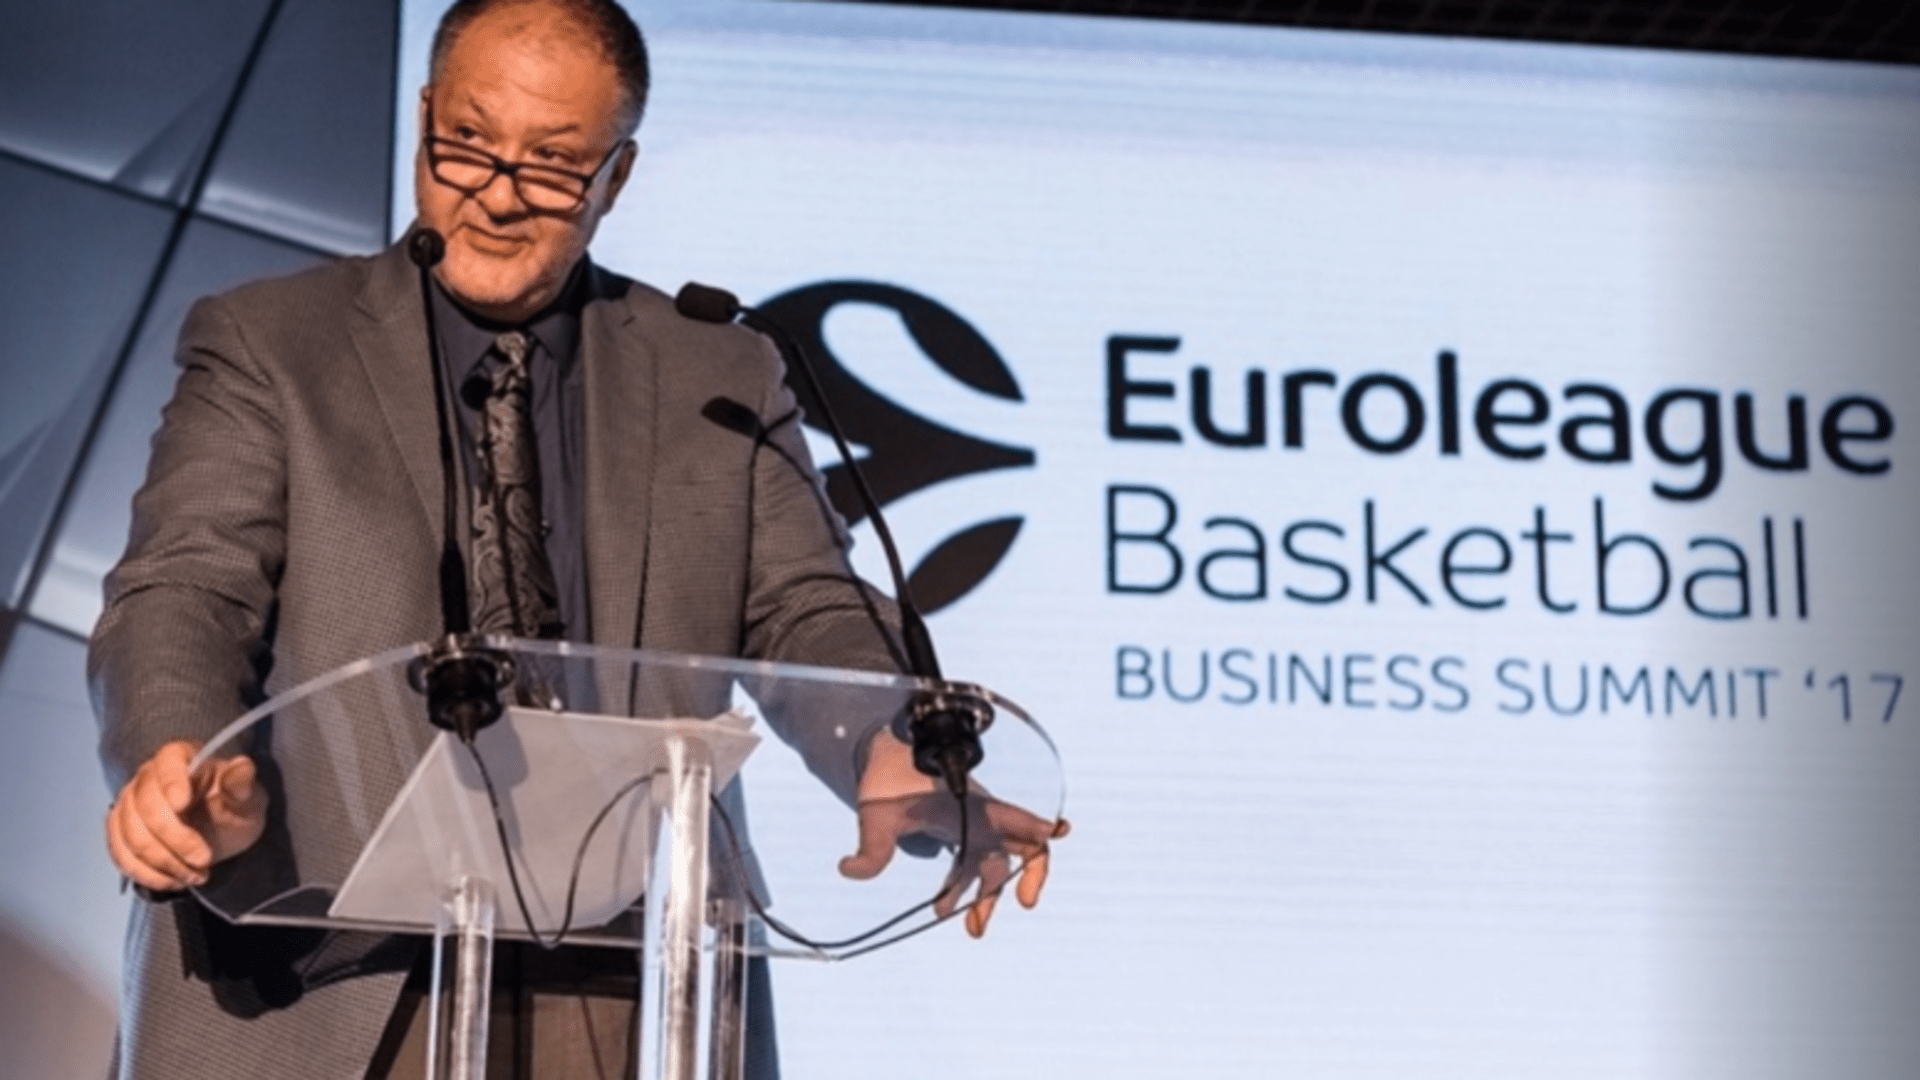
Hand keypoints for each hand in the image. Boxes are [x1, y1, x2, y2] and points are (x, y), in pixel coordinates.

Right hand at [105, 740, 267, 891]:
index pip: (167, 764)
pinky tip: (174, 881)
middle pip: (146, 807)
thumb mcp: (247, 797)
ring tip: (197, 875)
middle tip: (205, 860)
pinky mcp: (120, 832)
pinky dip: (147, 874)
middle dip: (176, 839)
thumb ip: (241, 783)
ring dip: (164, 862)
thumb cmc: (233, 807)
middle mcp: (148, 776)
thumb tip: (242, 766)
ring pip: (133, 836)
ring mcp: (130, 804)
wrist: (221, 831)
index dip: (170, 783)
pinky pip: (122, 855)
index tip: (183, 804)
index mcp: (180, 757)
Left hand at [839, 731, 1069, 937]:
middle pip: (1022, 848)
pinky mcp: (960, 835)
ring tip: (973, 929)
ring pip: (996, 866)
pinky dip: (967, 887)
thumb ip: (871, 846)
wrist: (883, 761)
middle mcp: (982, 818)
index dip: (1039, 827)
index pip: (1018, 818)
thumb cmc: (888, 779)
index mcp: (974, 807)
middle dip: (1027, 877)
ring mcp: (973, 827)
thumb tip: (850, 870)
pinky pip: (975, 866)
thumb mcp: (878, 814)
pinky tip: (944, 907)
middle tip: (1024, 903)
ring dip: (989, 896)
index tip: (1055, 833)